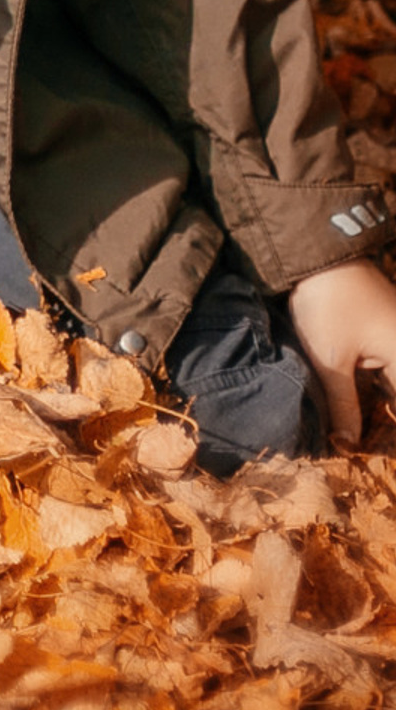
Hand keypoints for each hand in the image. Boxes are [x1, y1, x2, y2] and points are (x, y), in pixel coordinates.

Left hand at [286, 258, 395, 448]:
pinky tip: (362, 400)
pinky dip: (378, 386)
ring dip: (383, 404)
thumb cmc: (327, 303)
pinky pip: (389, 368)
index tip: (381, 456)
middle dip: (386, 419)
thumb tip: (348, 443)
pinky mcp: (387, 331)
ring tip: (357, 427)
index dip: (393, 438)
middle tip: (360, 442)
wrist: (320, 253)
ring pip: (394, 385)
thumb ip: (343, 404)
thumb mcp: (330, 358)